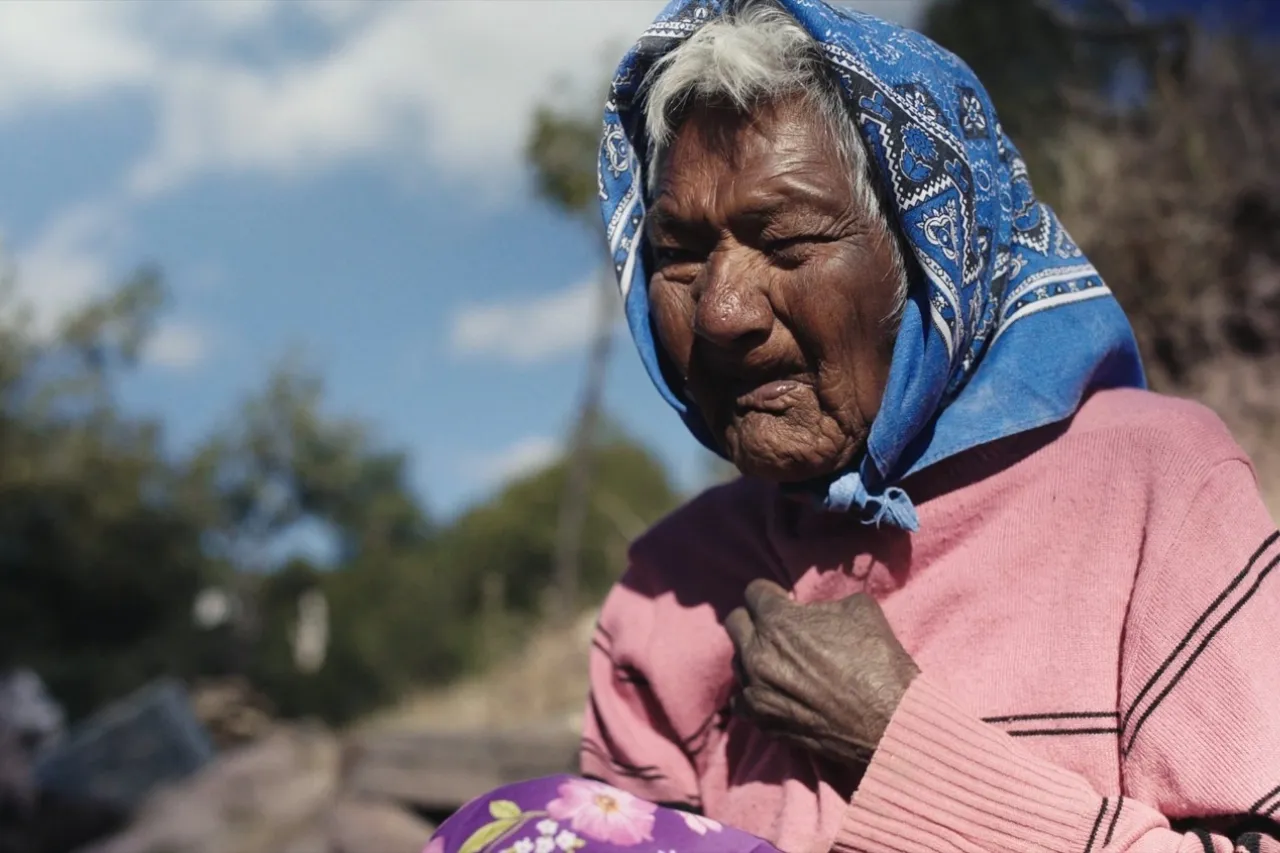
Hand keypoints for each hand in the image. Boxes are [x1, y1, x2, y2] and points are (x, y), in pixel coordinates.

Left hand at [724, 578, 918, 766]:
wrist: (889, 722)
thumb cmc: (878, 661)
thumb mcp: (859, 608)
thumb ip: (823, 604)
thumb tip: (811, 611)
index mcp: (777, 621)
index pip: (754, 592)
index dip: (771, 594)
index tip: (783, 601)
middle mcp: (757, 653)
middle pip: (735, 623)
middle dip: (754, 620)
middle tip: (777, 629)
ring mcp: (755, 690)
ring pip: (737, 661)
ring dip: (753, 656)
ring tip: (779, 663)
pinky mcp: (761, 721)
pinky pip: (740, 699)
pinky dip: (753, 692)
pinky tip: (772, 691)